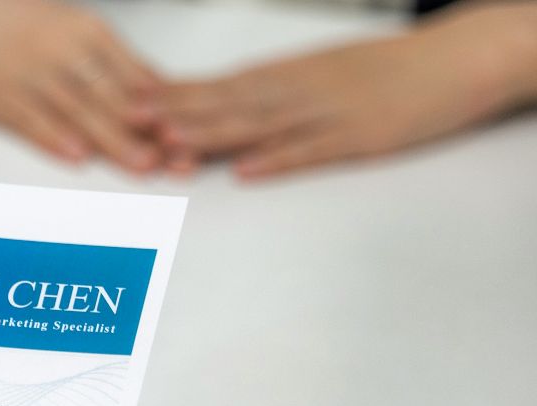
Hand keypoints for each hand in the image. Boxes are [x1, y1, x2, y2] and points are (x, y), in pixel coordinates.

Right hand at [0, 0, 165, 170]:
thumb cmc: (13, 20)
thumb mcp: (68, 27)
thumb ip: (107, 60)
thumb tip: (151, 91)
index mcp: (87, 31)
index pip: (135, 74)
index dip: (167, 107)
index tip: (194, 132)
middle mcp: (62, 51)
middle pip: (114, 97)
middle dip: (150, 131)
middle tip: (180, 158)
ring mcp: (28, 75)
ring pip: (79, 112)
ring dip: (113, 141)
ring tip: (142, 166)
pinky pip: (30, 120)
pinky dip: (54, 138)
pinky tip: (77, 156)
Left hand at [159, 2, 536, 178]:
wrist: (455, 60)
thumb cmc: (381, 70)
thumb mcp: (317, 71)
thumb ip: (266, 90)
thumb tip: (216, 106)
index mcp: (284, 74)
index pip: (215, 86)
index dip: (169, 97)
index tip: (124, 104)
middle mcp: (297, 90)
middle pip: (225, 104)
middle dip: (174, 115)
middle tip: (127, 123)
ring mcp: (327, 113)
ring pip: (260, 125)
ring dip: (214, 136)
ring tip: (171, 145)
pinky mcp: (359, 137)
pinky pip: (313, 150)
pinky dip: (278, 160)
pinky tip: (247, 170)